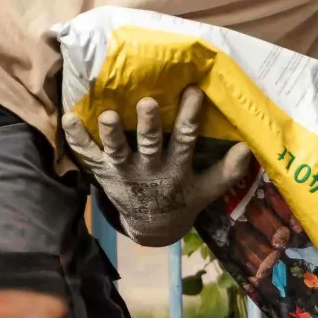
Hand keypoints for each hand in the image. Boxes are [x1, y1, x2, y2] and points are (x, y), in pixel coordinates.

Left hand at [61, 88, 259, 248]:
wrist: (150, 226)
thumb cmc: (182, 199)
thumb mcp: (207, 190)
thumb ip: (227, 171)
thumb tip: (249, 148)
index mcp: (175, 170)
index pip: (185, 140)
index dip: (189, 117)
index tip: (193, 91)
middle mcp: (148, 169)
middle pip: (148, 144)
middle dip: (148, 124)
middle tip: (148, 103)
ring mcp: (123, 171)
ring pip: (115, 149)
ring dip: (110, 132)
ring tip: (108, 115)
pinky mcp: (103, 172)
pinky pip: (87, 154)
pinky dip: (77, 138)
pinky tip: (68, 118)